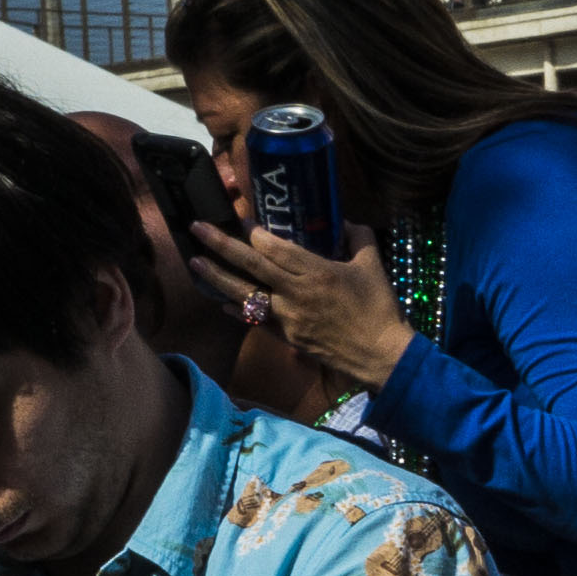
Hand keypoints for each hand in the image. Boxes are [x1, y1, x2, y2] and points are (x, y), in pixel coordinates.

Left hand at [185, 218, 414, 391]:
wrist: (382, 356)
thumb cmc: (380, 309)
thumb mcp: (374, 266)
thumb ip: (359, 238)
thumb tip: (346, 221)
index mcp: (317, 271)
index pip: (275, 247)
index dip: (254, 232)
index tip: (241, 220)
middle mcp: (296, 292)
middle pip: (251, 264)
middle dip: (221, 244)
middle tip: (197, 227)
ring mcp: (289, 317)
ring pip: (245, 293)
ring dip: (217, 277)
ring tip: (194, 262)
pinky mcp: (289, 337)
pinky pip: (257, 321)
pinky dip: (238, 311)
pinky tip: (222, 302)